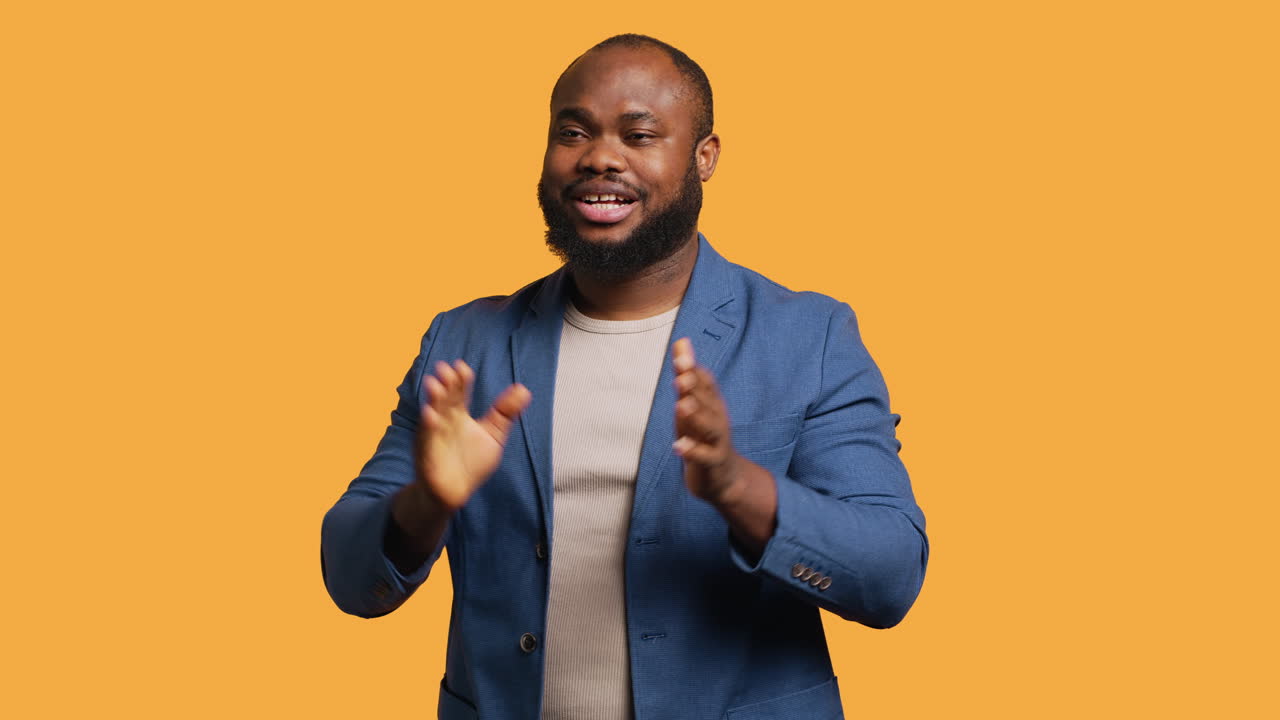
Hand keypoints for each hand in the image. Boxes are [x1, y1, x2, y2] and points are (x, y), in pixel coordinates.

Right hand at [415, 359, 531, 511]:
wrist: (454, 492)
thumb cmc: (471, 462)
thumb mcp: (493, 435)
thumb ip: (505, 412)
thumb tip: (524, 389)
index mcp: (458, 415)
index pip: (459, 393)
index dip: (460, 380)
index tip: (462, 367)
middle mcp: (444, 421)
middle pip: (444, 399)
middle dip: (445, 384)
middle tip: (445, 369)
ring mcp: (434, 437)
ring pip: (432, 415)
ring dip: (433, 400)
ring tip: (434, 385)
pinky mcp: (428, 454)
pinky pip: (427, 440)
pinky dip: (428, 428)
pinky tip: (430, 416)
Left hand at [671, 338, 742, 504]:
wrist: (723, 476)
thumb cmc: (703, 434)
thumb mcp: (693, 403)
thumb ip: (687, 374)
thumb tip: (681, 340)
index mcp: (712, 401)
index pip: (703, 379)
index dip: (692, 366)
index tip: (680, 349)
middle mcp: (717, 417)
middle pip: (707, 400)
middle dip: (694, 386)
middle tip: (680, 373)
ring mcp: (717, 440)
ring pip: (709, 426)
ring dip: (696, 416)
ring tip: (682, 406)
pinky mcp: (713, 462)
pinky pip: (704, 456)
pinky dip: (692, 451)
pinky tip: (678, 446)